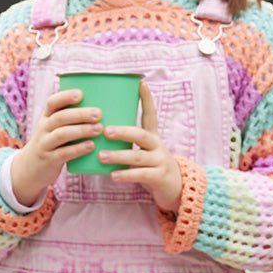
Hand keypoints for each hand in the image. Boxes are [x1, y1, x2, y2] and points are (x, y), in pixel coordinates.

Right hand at [7, 89, 104, 205]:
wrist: (31, 168)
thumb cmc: (52, 144)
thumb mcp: (54, 128)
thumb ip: (70, 119)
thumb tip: (103, 106)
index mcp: (46, 117)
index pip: (52, 102)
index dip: (65, 97)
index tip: (81, 94)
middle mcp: (43, 129)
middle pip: (60, 117)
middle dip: (80, 114)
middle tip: (99, 114)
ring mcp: (45, 144)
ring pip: (62, 134)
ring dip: (81, 130)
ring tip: (98, 129)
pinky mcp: (49, 160)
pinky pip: (63, 153)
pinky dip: (78, 149)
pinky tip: (91, 146)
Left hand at [98, 83, 179, 210]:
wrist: (175, 189)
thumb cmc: (151, 167)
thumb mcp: (143, 151)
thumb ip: (127, 143)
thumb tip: (98, 129)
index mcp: (152, 137)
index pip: (151, 114)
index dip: (147, 99)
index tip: (141, 83)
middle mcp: (157, 146)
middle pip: (141, 135)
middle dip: (123, 132)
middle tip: (105, 130)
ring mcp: (160, 161)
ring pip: (138, 156)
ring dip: (119, 155)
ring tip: (101, 156)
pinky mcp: (159, 177)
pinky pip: (142, 175)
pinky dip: (126, 174)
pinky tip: (113, 175)